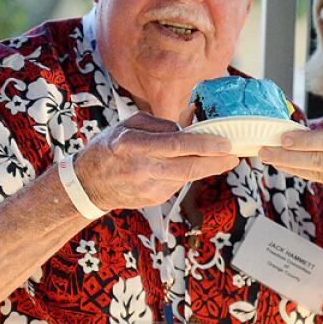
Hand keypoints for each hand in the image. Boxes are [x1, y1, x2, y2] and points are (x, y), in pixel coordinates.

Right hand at [74, 111, 237, 210]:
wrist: (88, 184)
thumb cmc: (109, 148)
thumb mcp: (128, 125)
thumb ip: (160, 124)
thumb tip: (189, 126)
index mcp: (133, 145)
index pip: (176, 145)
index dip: (205, 145)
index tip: (225, 143)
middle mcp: (142, 169)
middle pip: (188, 167)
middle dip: (216, 162)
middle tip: (234, 155)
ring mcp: (148, 188)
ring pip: (187, 177)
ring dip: (206, 167)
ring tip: (218, 157)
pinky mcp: (154, 200)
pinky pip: (178, 184)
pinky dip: (186, 174)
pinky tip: (186, 166)